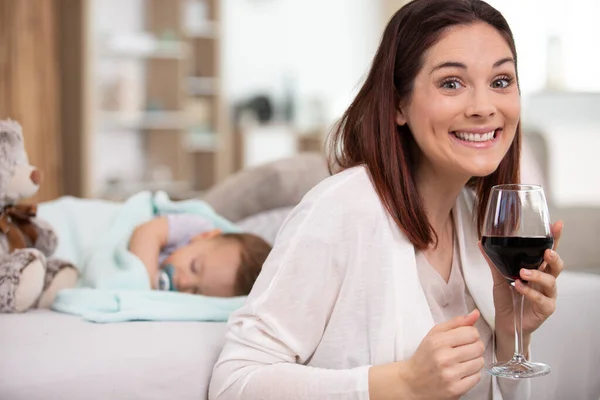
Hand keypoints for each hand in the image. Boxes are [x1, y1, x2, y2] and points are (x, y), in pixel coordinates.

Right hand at [403, 310, 484, 399]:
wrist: (412, 382)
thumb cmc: (425, 356)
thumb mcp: (435, 334)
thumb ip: (456, 323)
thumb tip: (475, 313)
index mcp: (438, 341)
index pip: (472, 332)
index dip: (471, 335)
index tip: (464, 339)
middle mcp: (444, 358)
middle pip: (478, 347)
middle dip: (474, 347)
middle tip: (463, 350)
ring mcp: (450, 375)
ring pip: (480, 362)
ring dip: (474, 361)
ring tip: (461, 362)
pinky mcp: (456, 389)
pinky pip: (477, 377)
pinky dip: (472, 374)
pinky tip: (460, 372)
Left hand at [478, 221, 564, 337]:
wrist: (505, 324)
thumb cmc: (506, 300)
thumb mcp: (498, 278)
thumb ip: (493, 261)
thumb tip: (482, 243)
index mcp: (537, 269)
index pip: (548, 251)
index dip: (554, 238)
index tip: (557, 225)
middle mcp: (545, 281)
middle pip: (557, 266)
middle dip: (554, 257)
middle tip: (546, 252)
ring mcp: (547, 295)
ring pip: (551, 282)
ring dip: (537, 275)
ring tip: (522, 273)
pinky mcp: (545, 309)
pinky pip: (542, 299)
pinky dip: (530, 292)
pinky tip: (520, 287)